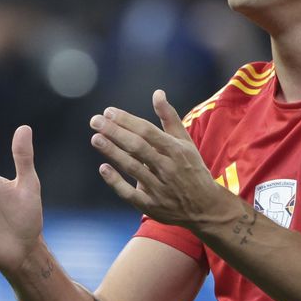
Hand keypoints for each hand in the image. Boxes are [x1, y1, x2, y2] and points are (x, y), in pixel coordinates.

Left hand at [90, 90, 238, 228]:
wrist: (205, 207)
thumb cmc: (192, 169)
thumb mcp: (185, 142)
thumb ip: (169, 118)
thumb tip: (157, 93)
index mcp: (176, 150)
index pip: (148, 131)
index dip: (127, 121)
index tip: (108, 112)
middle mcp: (168, 168)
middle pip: (138, 147)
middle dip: (115, 132)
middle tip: (95, 121)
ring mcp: (159, 188)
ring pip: (133, 168)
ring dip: (113, 152)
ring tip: (96, 138)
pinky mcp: (152, 205)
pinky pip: (130, 194)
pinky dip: (116, 182)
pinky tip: (103, 168)